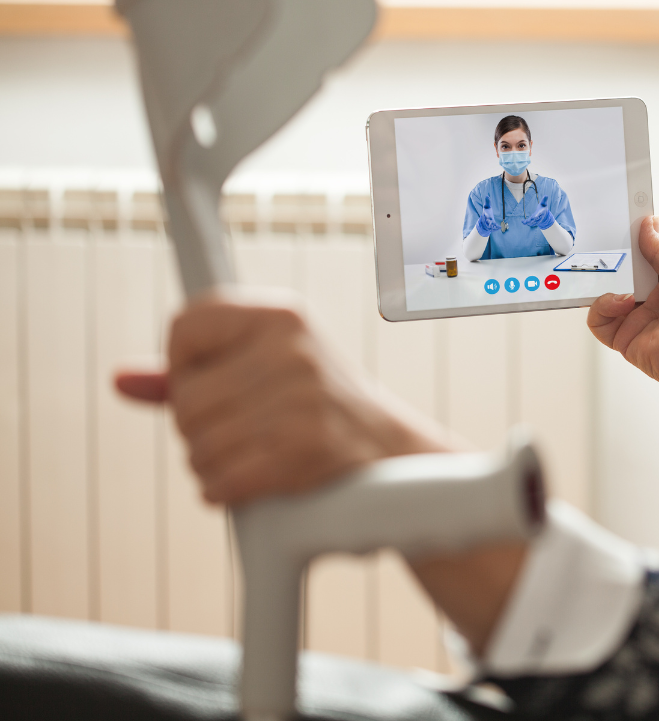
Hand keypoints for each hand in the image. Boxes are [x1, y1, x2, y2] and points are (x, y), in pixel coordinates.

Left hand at [115, 291, 450, 504]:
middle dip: (198, 429)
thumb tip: (122, 380)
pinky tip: (253, 481)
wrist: (391, 452)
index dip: (184, 368)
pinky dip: (226, 490)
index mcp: (279, 315)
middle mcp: (292, 348)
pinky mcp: (307, 447)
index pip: (184, 327)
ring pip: (199, 444)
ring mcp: (303, 397)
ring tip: (250, 456)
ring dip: (212, 465)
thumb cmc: (317, 408)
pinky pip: (222, 479)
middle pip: (185, 399)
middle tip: (240, 431)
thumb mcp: (263, 369)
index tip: (215, 386)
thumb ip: (189, 373)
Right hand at [475, 198, 500, 236]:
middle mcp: (487, 220)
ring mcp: (489, 223)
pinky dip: (496, 228)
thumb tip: (487, 195)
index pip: (485, 215)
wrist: (485, 219)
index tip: (488, 216)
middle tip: (491, 223)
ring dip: (493, 227)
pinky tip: (500, 228)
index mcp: (485, 214)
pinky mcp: (492, 226)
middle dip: (489, 222)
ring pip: (490, 226)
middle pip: (487, 221)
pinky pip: (494, 228)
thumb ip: (487, 201)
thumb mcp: (486, 206)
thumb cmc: (487, 212)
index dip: (486, 216)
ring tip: (498, 227)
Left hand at [522, 196, 554, 229]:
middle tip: (527, 221)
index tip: (533, 217)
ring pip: (533, 222)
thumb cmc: (543, 207)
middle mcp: (539, 217)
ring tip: (524, 222)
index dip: (537, 216)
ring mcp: (537, 220)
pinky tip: (523, 222)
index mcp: (541, 212)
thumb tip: (546, 195)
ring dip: (528, 223)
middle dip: (531, 220)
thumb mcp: (544, 203)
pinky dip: (527, 223)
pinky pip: (531, 223)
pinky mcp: (535, 221)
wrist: (545, 213)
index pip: (539, 214)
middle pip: (535, 219)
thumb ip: (545, 199)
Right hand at [588, 217, 658, 459]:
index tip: (632, 214)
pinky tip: (620, 302)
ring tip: (610, 268)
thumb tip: (648, 224)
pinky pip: (600, 317)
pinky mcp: (626, 336)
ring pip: (613, 288)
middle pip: (636, 264)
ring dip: (609, 277)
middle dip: (623, 250)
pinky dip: (603, 306)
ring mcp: (645, 316)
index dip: (651, 229)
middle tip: (608, 235)